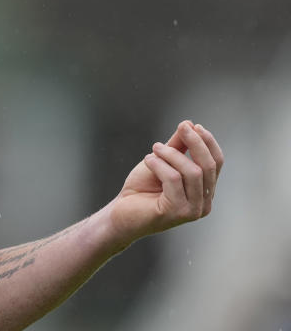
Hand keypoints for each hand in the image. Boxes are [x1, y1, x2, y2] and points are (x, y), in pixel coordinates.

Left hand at [109, 120, 223, 245]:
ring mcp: (193, 210)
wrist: (120, 212)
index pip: (216, 163)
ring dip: (171, 154)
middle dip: (196, 143)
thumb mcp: (162, 162)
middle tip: (181, 128)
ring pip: (192, 172)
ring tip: (154, 149)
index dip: (208, 143)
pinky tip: (148, 160)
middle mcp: (204, 203)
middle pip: (209, 166)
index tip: (193, 126)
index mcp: (204, 191)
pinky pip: (174, 179)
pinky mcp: (178, 212)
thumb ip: (177, 147)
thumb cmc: (141, 188)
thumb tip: (189, 124)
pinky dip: (160, 165)